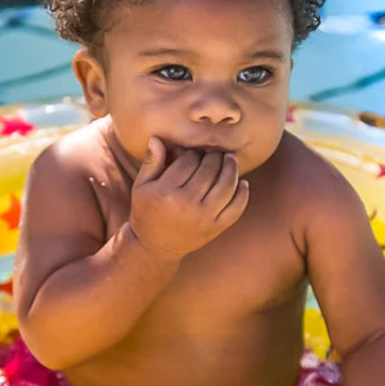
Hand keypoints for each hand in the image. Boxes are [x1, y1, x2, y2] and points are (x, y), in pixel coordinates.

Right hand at [129, 137, 249, 258]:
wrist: (156, 247)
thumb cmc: (147, 212)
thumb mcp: (141, 187)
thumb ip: (151, 162)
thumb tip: (157, 138)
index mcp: (166, 192)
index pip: (188, 161)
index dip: (193, 152)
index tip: (193, 152)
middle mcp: (187, 204)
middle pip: (209, 170)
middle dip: (213, 156)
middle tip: (214, 152)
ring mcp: (204, 217)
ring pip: (226, 185)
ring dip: (231, 168)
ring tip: (230, 160)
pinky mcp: (216, 228)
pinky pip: (236, 207)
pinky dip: (243, 192)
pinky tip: (241, 182)